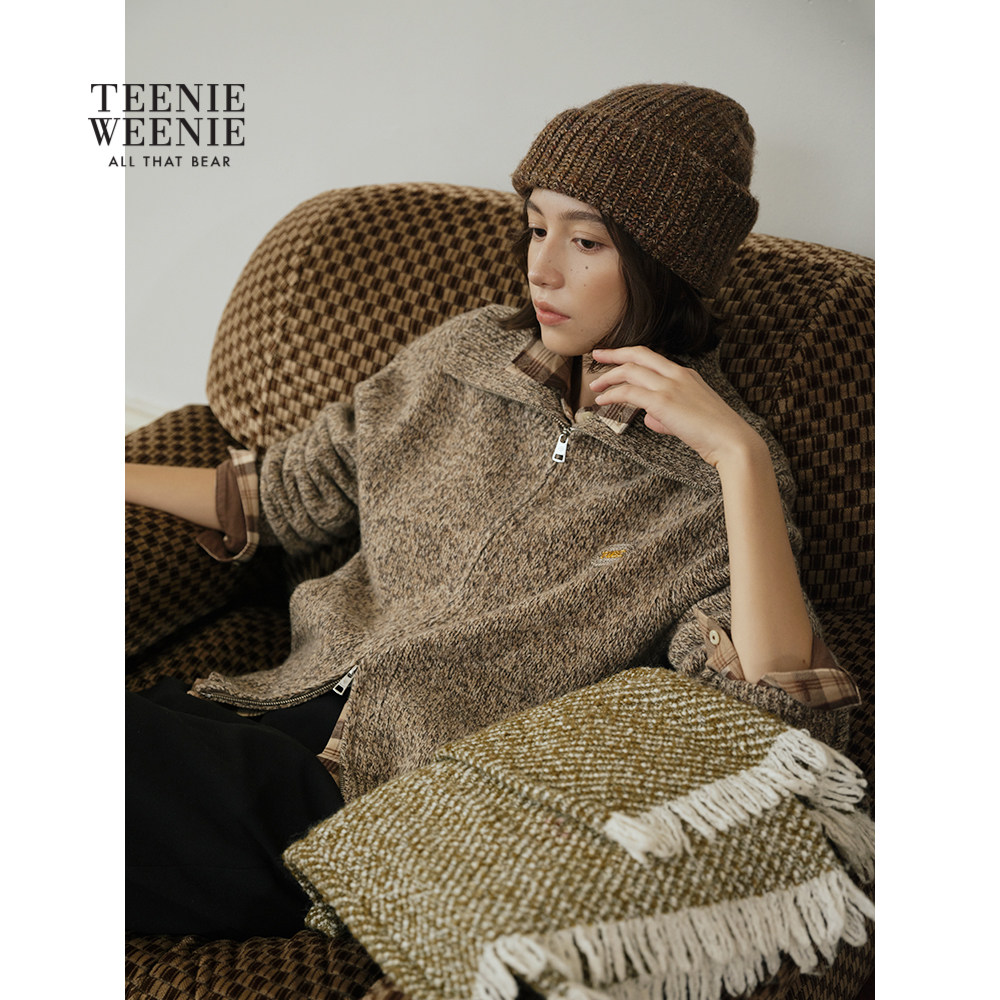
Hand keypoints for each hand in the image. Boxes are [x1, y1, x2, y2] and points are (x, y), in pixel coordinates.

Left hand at [589, 346, 762, 468]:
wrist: (732, 441)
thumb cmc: (715, 434)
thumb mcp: (689, 418)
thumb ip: (666, 415)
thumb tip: (648, 418)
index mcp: (686, 374)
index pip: (652, 358)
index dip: (631, 355)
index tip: (614, 355)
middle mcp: (677, 375)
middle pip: (638, 355)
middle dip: (614, 354)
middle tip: (596, 355)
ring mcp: (670, 386)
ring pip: (630, 371)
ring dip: (608, 377)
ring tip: (595, 386)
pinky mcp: (663, 402)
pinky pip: (629, 392)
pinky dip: (612, 395)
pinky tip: (602, 401)